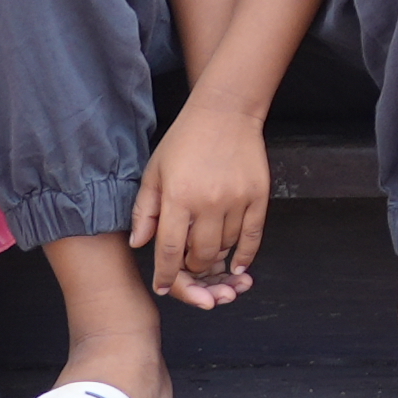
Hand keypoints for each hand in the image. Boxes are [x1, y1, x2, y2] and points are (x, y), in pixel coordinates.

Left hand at [136, 106, 271, 302]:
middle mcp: (208, 202)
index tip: (163, 286)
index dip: (166, 274)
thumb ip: (146, 209)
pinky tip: (239, 264)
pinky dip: (246, 254)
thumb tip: (139, 243)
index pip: (170, 249)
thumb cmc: (185, 140)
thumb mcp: (155, 171)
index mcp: (178, 197)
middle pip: (201, 254)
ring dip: (216, 256)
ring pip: (226, 246)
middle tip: (188, 265)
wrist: (225, 112)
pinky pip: (253, 235)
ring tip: (208, 252)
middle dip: (192, 267)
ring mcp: (236, 199)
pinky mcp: (258, 195)